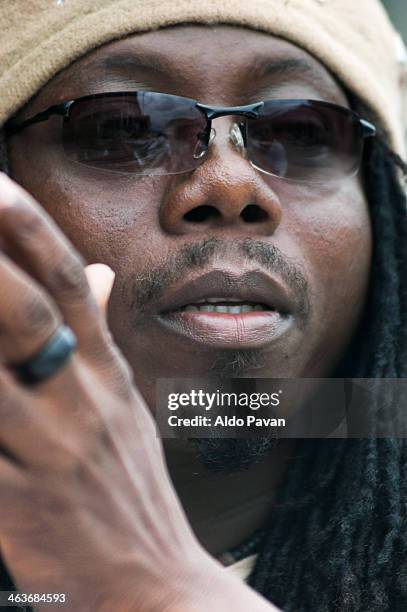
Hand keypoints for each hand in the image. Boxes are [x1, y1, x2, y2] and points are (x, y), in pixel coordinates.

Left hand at [0, 173, 280, 611]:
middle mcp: (84, 402)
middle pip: (32, 313)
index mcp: (108, 375)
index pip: (73, 283)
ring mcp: (54, 452)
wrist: (157, 588)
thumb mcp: (124, 407)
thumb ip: (101, 335)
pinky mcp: (21, 506)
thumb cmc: (131, 492)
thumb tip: (99, 272)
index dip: (30, 228)